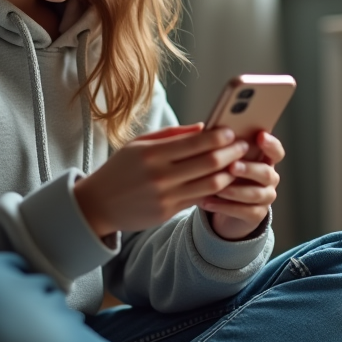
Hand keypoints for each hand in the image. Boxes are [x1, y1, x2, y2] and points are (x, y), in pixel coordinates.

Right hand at [74, 123, 249, 237]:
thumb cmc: (119, 169)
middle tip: (244, 145)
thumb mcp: (138, 145)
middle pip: (209, 163)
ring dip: (229, 173)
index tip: (232, 131)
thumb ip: (171, 135)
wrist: (97, 205)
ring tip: (239, 163)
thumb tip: (203, 128)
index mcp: (152, 154)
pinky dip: (216, 190)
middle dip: (232, 153)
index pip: (195, 143)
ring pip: (210, 185)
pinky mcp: (169, 213)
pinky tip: (224, 180)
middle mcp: (160, 176)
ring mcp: (166, 197)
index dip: (219, 136)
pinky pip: (200, 199)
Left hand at [199, 130, 284, 240]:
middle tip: (232, 166)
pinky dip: (224, 207)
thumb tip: (207, 131)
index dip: (271, 144)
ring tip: (218, 188)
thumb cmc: (225, 174)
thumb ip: (224, 147)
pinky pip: (245, 211)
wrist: (225, 205)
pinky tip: (207, 202)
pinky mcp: (256, 214)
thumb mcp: (226, 159)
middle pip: (266, 173)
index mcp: (265, 160)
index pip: (276, 151)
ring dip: (235, 191)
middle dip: (249, 169)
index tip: (260, 136)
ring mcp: (265, 197)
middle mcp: (269, 178)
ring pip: (255, 194)